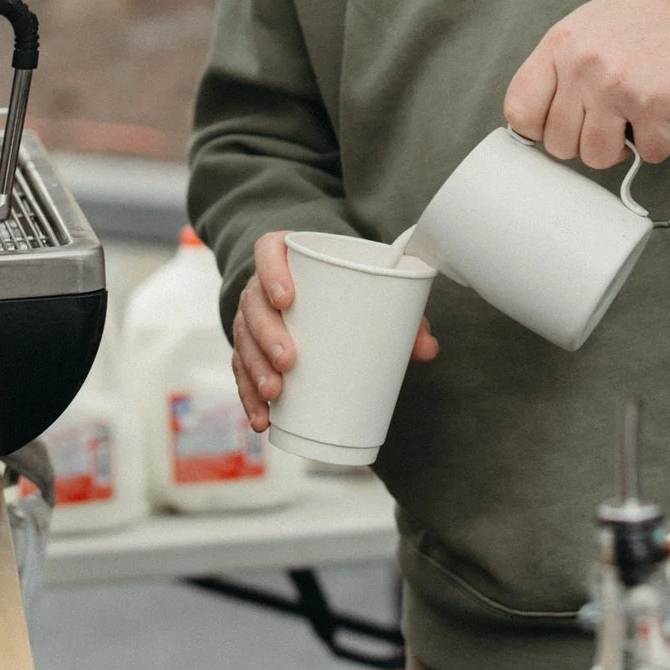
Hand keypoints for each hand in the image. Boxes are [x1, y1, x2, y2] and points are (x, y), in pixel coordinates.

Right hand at [231, 230, 439, 431]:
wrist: (318, 292)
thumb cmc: (347, 288)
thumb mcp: (372, 291)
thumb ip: (401, 314)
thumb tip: (428, 349)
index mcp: (286, 256)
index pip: (268, 251)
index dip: (271, 271)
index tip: (287, 298)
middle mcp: (261, 285)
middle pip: (253, 304)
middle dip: (266, 334)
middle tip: (289, 360)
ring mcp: (252, 318)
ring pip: (243, 340)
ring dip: (255, 369)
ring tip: (276, 392)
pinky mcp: (250, 350)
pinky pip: (241, 371)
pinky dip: (250, 396)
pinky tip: (263, 418)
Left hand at [503, 0, 669, 169]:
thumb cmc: (645, 25)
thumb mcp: (586, 30)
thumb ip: (558, 69)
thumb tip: (531, 122)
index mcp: (559, 45)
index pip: (519, 111)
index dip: (540, 129)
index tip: (561, 125)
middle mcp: (581, 65)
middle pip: (559, 144)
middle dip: (587, 140)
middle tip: (612, 117)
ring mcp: (615, 86)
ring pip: (597, 158)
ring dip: (622, 147)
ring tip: (637, 116)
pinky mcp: (652, 105)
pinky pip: (648, 154)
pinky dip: (662, 141)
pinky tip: (666, 111)